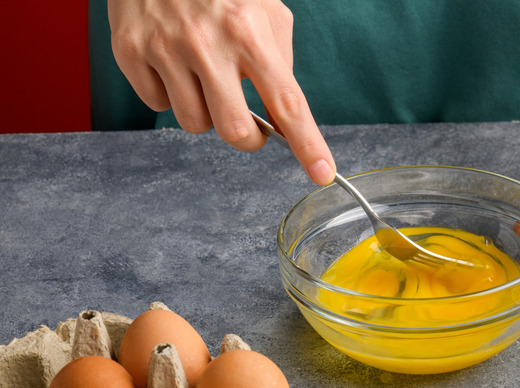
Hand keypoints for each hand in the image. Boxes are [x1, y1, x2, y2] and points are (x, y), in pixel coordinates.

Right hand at [107, 0, 335, 183]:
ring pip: (194, 124)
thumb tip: (283, 115)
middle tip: (248, 125)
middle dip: (247, 138)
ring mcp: (165, 48)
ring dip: (206, 112)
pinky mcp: (130, 52)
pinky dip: (170, 94)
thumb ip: (278, 61)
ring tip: (204, 76)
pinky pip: (158, 105)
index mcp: (250, 32)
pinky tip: (173, 63)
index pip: (287, 102)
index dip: (307, 143)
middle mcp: (208, 42)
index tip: (322, 172)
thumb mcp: (265, 10)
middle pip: (234, 130)